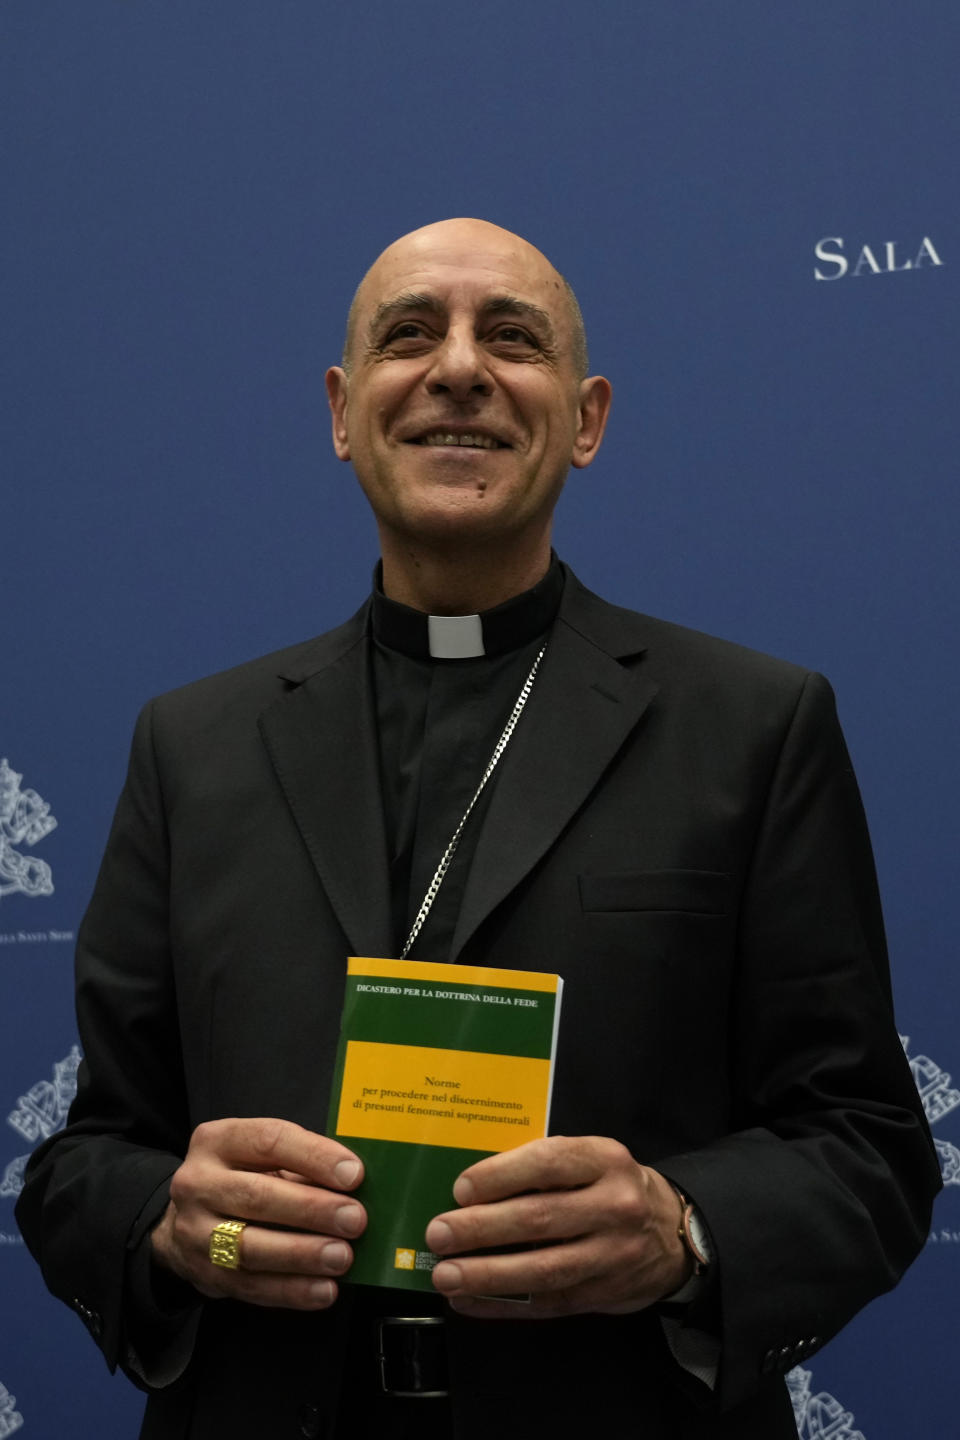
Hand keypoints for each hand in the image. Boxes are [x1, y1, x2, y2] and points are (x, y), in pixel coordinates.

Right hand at [151, 1117, 365, 1308]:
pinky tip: (324, 1290)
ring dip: (303, 1254)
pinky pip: (252, 1287)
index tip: (354, 1174)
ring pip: (251, 1246)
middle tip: (355, 1220)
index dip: (314, 1157)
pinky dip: (292, 1290)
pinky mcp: (204, 1274)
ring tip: (342, 1257)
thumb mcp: (262, 1156)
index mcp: (218, 1140)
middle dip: (312, 1210)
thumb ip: (303, 1163)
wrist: (188, 1220)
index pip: (269, 1141)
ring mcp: (195, 1232)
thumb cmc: (242, 1177)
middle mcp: (198, 1183)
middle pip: (258, 1196)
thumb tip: (356, 1182)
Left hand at [425, 1135, 690, 1318]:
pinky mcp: (603, 1295)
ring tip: (446, 1275)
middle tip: (439, 1234)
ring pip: (542, 1270)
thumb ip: (542, 1167)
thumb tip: (469, 1189)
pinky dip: (501, 1305)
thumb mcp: (590, 1159)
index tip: (461, 1189)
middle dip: (482, 1229)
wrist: (673, 1232)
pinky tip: (468, 1302)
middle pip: (539, 1219)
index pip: (548, 1163)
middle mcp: (614, 1206)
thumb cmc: (610, 1185)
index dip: (501, 1176)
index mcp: (605, 1160)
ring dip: (486, 1275)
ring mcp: (611, 1255)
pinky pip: (546, 1304)